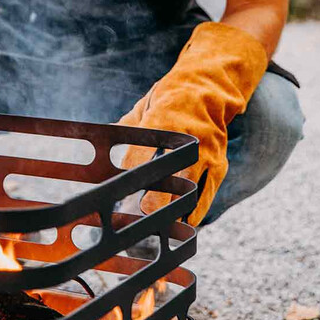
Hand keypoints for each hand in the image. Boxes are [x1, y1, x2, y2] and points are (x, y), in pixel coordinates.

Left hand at [119, 22, 267, 226]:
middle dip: (151, 203)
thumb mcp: (144, 107)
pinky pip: (206, 195)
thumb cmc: (170, 99)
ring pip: (188, 191)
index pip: (140, 157)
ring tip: (156, 230)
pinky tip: (180, 225)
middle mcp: (187, 138)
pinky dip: (193, 212)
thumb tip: (100, 142)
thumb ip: (125, 129)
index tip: (114, 198)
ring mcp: (207, 153)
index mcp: (163, 120)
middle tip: (134, 221)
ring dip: (171, 212)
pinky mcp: (219, 164)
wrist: (210, 90)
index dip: (127, 181)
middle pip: (167, 179)